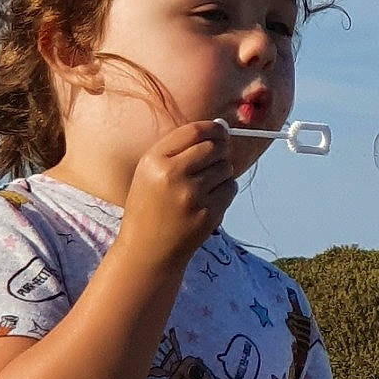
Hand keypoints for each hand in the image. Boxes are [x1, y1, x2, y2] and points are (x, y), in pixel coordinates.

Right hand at [122, 120, 236, 264]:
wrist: (147, 250)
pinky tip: (208, 199)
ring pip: (226, 168)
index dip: (213, 128)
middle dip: (220, 149)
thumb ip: (179, 147)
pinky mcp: (208, 213)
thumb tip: (220, 128)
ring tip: (204, 185)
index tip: (220, 130)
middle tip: (216, 157)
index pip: (194, 131)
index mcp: (155, 161)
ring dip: (221, 172)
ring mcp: (192, 196)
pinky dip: (225, 190)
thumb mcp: (149, 171)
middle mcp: (173, 175)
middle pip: (214, 147)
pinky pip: (231, 188)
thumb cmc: (149, 206)